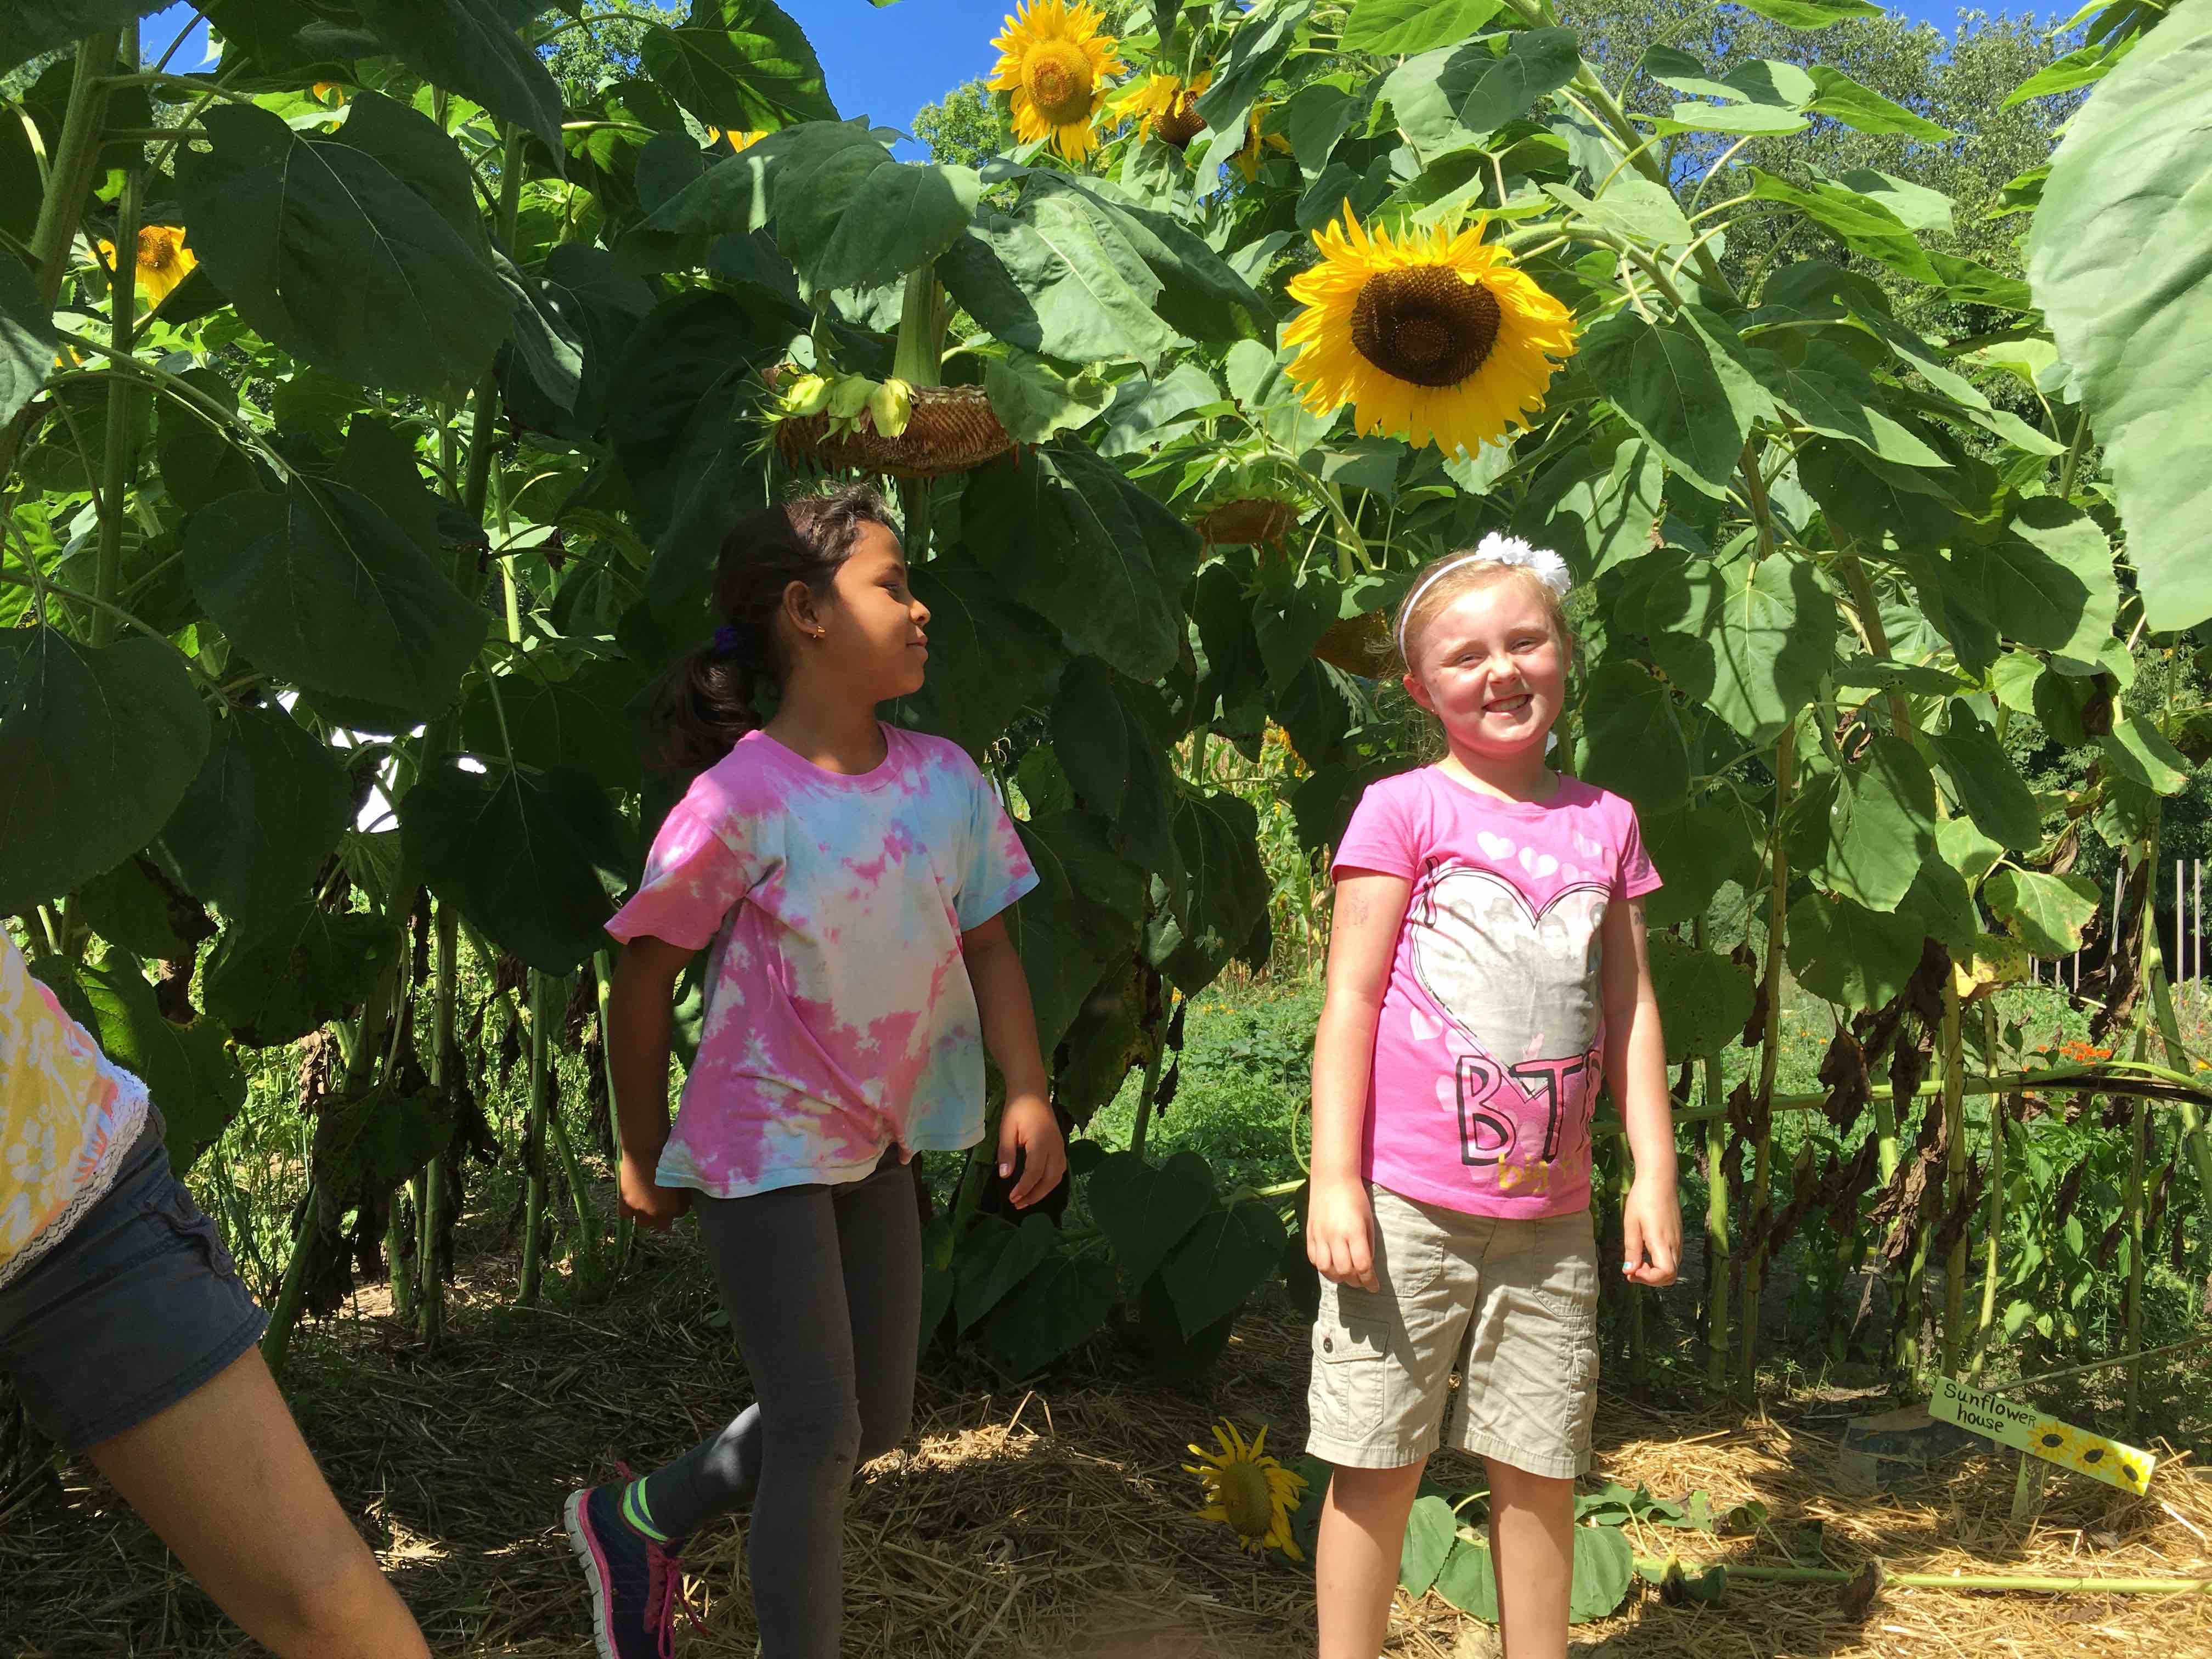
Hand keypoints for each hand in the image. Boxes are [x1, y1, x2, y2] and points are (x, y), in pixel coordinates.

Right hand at [619, 1152, 689, 1232]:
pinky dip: (631, 1211)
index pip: (681, 1213)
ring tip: (649, 1203)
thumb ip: (683, 1192)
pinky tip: (635, 1202)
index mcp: (674, 1208)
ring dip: (647, 1216)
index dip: (679, 1205)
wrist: (645, 1151)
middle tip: (664, 1203)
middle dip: (664, 1216)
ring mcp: (640, 1210)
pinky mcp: (625, 1202)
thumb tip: (681, 1196)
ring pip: (644, 1223)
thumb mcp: (682, 1177)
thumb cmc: (668, 1160)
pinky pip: (626, 1215)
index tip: (679, 1197)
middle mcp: (657, 1214)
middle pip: (663, 1225)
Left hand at [996, 1092, 1065, 1208]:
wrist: (1032, 1091)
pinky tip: (1038, 1186)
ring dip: (1044, 1191)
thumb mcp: (1006, 1130)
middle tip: (1018, 1204)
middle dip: (1035, 1195)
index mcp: (1040, 1142)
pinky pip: (1059, 1169)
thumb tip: (1005, 1176)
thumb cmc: (1017, 1109)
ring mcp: (1060, 1147)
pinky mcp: (1060, 1146)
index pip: (1034, 1173)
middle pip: (1050, 1179)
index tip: (1012, 1198)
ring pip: (1057, 1176)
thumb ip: (1007, 1153)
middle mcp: (1055, 1147)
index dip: (1024, 1188)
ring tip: (1027, 1199)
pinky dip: (1050, 1182)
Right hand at [1306, 1178, 1377, 1290]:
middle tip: (1362, 1281)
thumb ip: (1368, 1244)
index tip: (1374, 1288)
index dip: (1369, 1281)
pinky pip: (1313, 1259)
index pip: (1362, 1266)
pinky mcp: (1309, 1234)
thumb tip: (1366, 1266)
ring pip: (1326, 1269)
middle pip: (1344, 1271)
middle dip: (1356, 1281)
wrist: (1332, 1179)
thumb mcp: (1368, 1220)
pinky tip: (1331, 1265)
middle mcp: (1335, 1236)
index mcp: (1354, 1231)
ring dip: (1337, 1277)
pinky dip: (1323, 1267)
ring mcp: (1319, 1236)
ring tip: (1346, 1275)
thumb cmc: (1356, 1198)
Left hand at [1621, 1172, 1680, 1286]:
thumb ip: (1632, 1250)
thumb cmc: (1642, 1200)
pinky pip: (1672, 1259)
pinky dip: (1660, 1264)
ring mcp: (1678, 1241)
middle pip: (1671, 1277)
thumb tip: (1629, 1271)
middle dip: (1651, 1280)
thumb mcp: (1631, 1224)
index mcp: (1662, 1242)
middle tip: (1632, 1269)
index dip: (1649, 1279)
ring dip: (1655, 1272)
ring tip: (1637, 1260)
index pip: (1666, 1274)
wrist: (1659, 1181)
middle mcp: (1674, 1245)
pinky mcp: (1678, 1238)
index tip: (1632, 1271)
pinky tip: (1646, 1252)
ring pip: (1672, 1269)